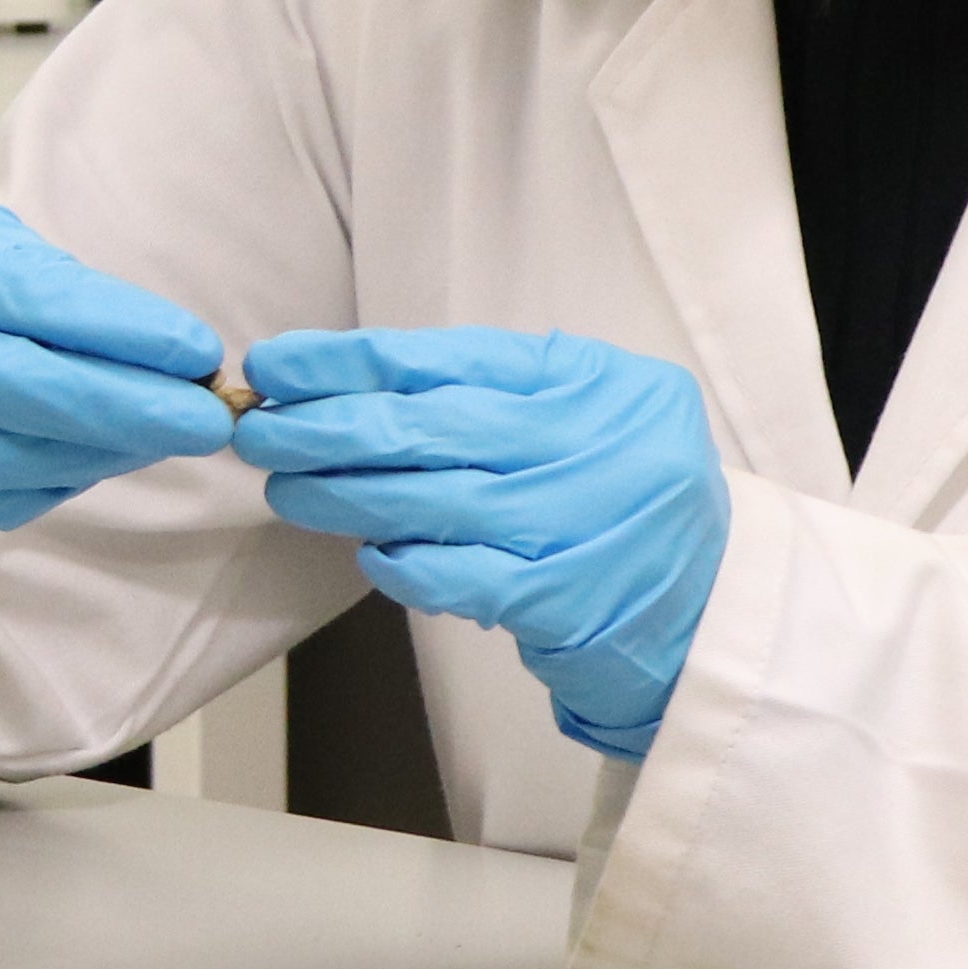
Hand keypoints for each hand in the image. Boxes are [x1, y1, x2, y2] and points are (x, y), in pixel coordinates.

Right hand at [0, 185, 238, 537]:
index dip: (120, 333)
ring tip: (158, 436)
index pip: (25, 301)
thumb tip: (136, 334)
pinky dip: (37, 487)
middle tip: (206, 416)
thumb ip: (26, 274)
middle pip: (20, 391)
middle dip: (127, 409)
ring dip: (93, 455)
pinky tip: (84, 464)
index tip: (195, 350)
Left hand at [231, 328, 725, 755]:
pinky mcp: (567, 599)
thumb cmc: (619, 501)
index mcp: (594, 380)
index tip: (277, 365)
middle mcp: (595, 441)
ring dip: (343, 494)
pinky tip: (368, 552)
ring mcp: (583, 522)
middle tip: (257, 431)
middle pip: (431, 425)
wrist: (710, 610)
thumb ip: (487, 395)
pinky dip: (402, 562)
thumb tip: (345, 389)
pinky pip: (458, 575)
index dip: (351, 361)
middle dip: (328, 426)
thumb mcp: (578, 418)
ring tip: (285, 488)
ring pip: (432, 500)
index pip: (448, 358)